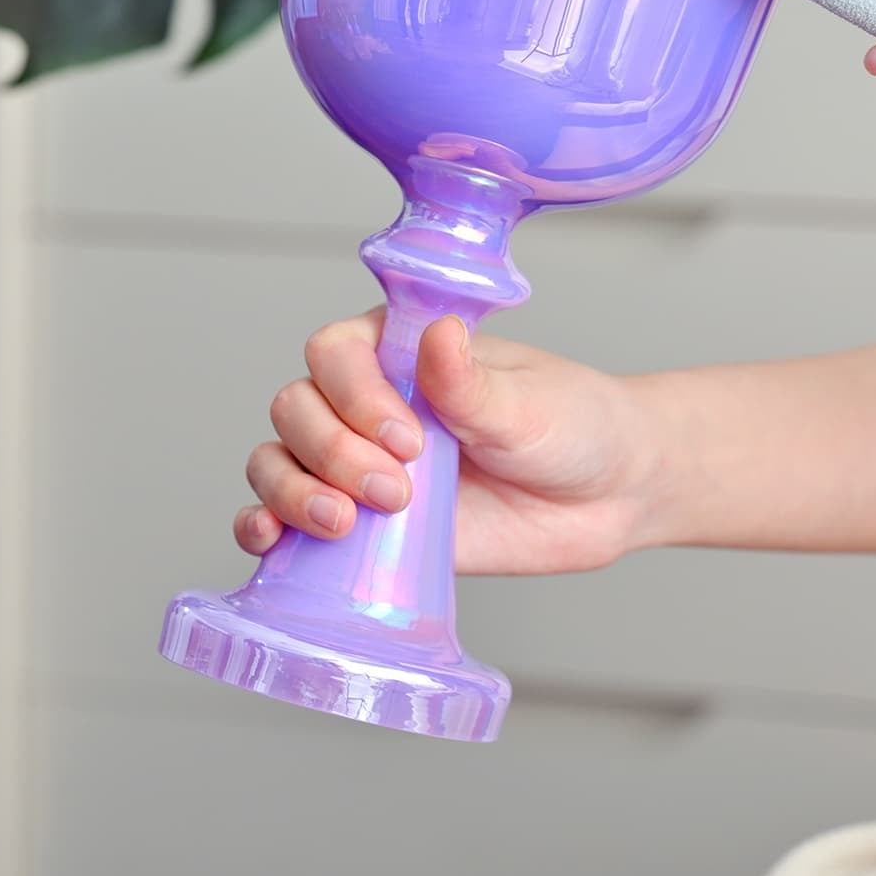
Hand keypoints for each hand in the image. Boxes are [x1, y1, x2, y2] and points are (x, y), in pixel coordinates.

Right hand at [234, 309, 658, 574]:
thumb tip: (437, 336)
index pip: (334, 353)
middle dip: (330, 452)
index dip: (354, 396)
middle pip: (296, 408)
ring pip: (278, 461)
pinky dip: (265, 526)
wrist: (609, 494)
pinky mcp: (362, 526)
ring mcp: (358, 464)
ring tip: (343, 524)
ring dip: (291, 491)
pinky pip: (286, 519)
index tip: (409, 438)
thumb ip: (471, 383)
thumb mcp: (527, 404)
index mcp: (402, 350)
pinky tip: (273, 540)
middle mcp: (367, 402)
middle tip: (397, 490)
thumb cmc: (572, 425)